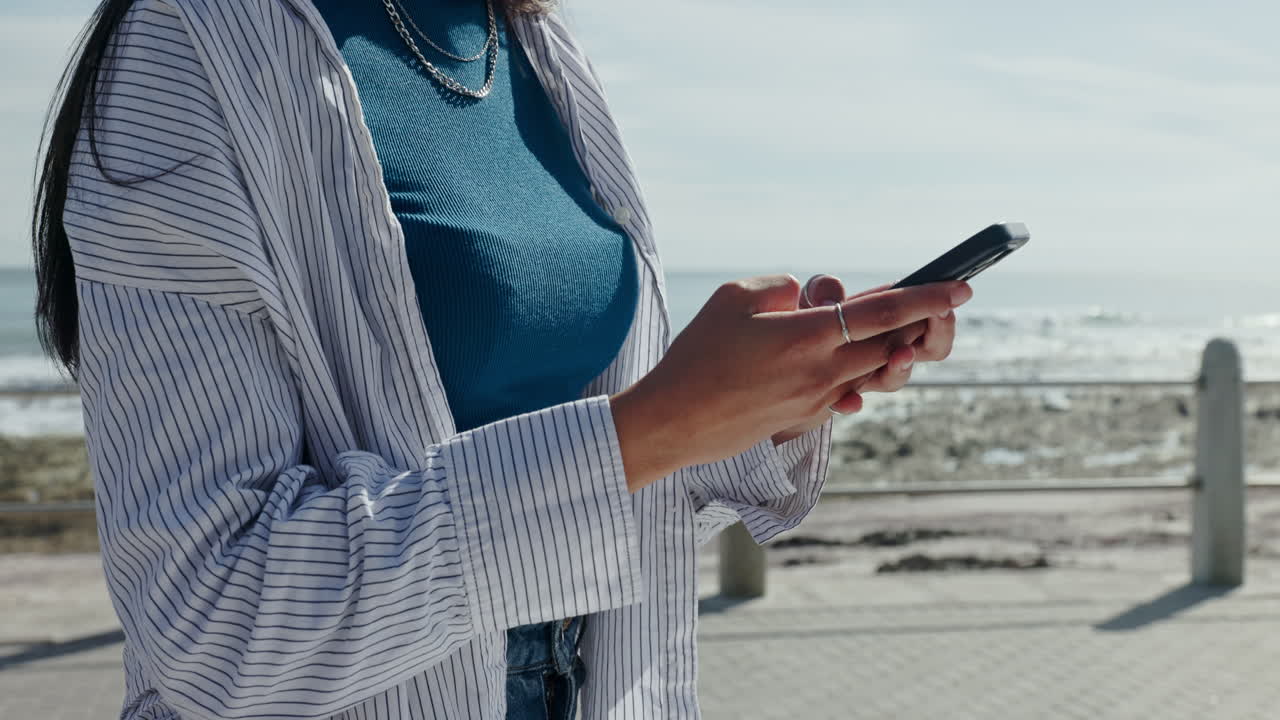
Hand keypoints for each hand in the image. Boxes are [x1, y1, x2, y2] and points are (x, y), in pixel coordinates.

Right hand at [609, 274, 971, 490]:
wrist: (675, 423)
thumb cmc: (698, 355)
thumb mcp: (734, 298)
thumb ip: (780, 286)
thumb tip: (805, 295)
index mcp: (809, 336)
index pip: (886, 312)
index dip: (928, 297)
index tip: (962, 287)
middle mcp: (823, 372)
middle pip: (893, 346)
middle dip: (919, 328)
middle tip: (929, 310)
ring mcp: (818, 401)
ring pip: (875, 373)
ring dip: (885, 353)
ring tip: (878, 336)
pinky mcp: (806, 419)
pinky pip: (845, 393)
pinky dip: (851, 374)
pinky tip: (835, 364)